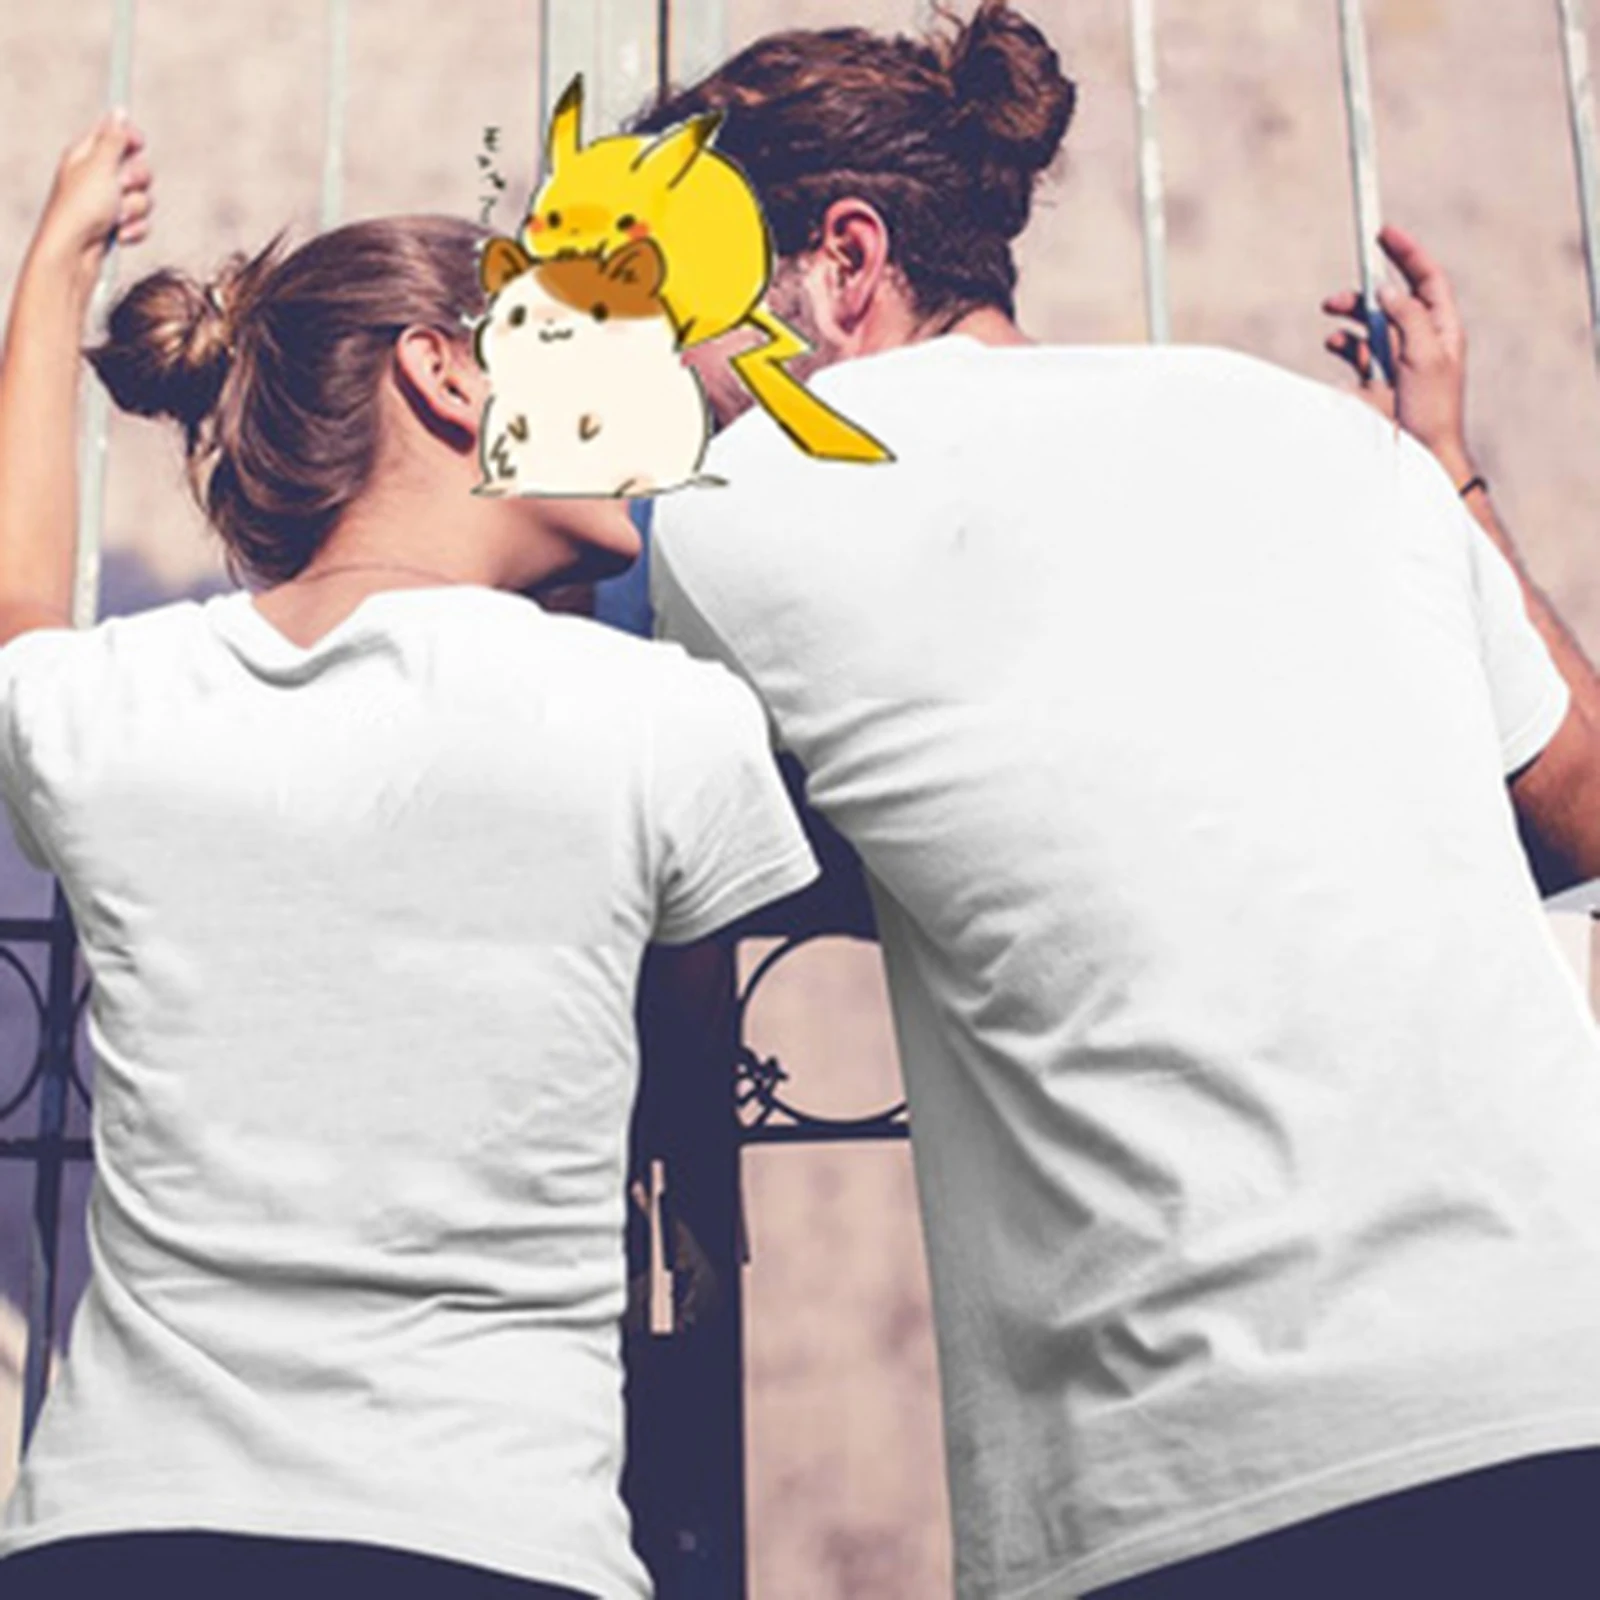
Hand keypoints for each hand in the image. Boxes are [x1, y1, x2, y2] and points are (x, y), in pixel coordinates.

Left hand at [31, 111, 151, 284]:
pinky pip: (141, 222)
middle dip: (137, 181)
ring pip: (143, 198)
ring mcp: (108, 204)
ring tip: (116, 218)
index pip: (115, 135)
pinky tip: (119, 235)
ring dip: (135, 209)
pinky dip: (134, 229)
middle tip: (121, 186)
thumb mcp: (99, 166)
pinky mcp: (117, 226)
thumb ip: (114, 139)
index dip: (129, 138)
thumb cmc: (82, 208)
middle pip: (137, 168)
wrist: (74, 254)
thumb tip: (120, 111)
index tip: (137, 144)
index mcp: (87, 156)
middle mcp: (98, 177)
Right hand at [1322, 222, 1474, 482]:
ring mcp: (1395, 358)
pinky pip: (1354, 351)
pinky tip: (1334, 346)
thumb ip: (1408, 317)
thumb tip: (1387, 290)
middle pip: (1389, 298)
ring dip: (1347, 317)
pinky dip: (1342, 344)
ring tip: (1330, 318)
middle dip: (1362, 291)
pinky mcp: (1374, 378)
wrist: (1419, 453)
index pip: (1425, 278)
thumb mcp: (1425, 355)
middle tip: (1338, 292)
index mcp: (1440, 327)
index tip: (1383, 232)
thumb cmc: (1431, 408)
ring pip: (1368, 323)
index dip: (1406, 253)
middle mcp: (1418, 338)